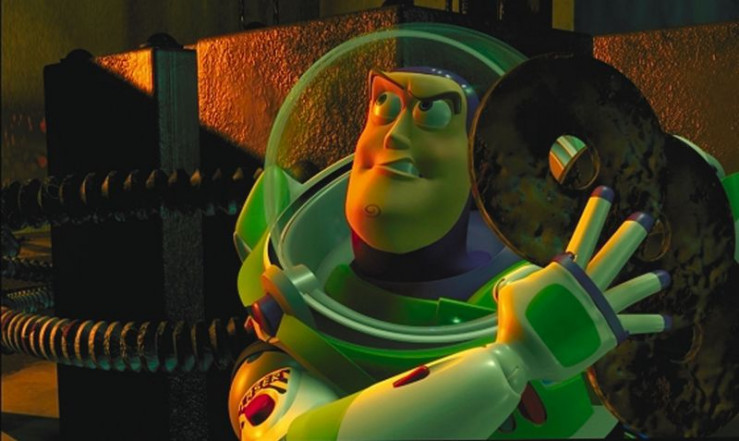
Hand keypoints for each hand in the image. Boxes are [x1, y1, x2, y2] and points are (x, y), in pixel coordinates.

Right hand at [493, 186, 670, 382]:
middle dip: (630, 234)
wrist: (521, 354)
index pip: (585, 234)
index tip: (606, 191)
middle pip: (613, 254)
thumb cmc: (512, 320)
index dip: (596, 212)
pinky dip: (649, 322)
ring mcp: (599, 309)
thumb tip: (536, 274)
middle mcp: (587, 286)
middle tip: (645, 217)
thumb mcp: (511, 289)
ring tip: (664, 277)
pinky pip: (633, 325)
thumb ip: (526, 276)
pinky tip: (667, 319)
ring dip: (648, 282)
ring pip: (631, 290)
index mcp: (565, 272)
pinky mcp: (607, 332)